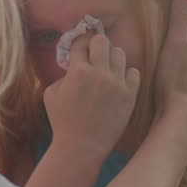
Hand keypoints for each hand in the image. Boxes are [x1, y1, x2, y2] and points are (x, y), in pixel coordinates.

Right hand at [42, 32, 141, 158]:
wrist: (82, 146)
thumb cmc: (62, 121)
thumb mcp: (51, 93)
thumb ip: (63, 75)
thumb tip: (73, 64)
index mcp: (77, 71)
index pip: (81, 42)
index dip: (79, 43)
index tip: (80, 47)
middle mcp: (99, 73)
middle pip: (102, 41)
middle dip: (95, 44)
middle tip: (93, 53)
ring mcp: (117, 84)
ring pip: (120, 53)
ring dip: (111, 57)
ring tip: (107, 66)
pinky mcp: (129, 95)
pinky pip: (134, 72)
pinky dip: (126, 73)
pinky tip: (118, 80)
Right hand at [153, 0, 186, 121]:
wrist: (181, 116)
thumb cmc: (174, 77)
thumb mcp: (175, 42)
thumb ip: (180, 15)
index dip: (182, 13)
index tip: (172, 5)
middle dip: (185, 32)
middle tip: (169, 25)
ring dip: (184, 54)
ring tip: (170, 51)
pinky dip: (184, 73)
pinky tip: (177, 78)